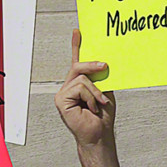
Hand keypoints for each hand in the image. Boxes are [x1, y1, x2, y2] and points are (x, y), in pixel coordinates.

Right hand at [55, 29, 116, 147]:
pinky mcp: (61, 100)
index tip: (78, 31)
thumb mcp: (105, 91)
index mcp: (78, 84)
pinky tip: (91, 108)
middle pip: (78, 66)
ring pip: (81, 78)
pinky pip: (79, 88)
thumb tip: (102, 63)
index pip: (76, 62)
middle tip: (105, 66)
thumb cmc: (102, 117)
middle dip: (92, 65)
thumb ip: (100, 77)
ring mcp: (63, 93)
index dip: (76, 46)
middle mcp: (68, 87)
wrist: (99, 135)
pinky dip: (90, 97)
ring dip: (95, 91)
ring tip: (99, 104)